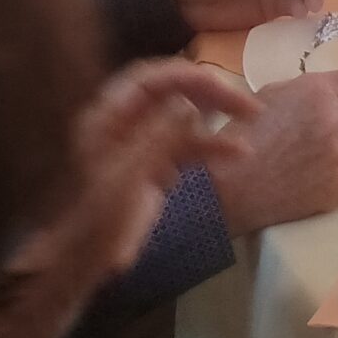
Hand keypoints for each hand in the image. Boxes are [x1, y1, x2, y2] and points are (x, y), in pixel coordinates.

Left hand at [55, 61, 257, 271]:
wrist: (85, 263)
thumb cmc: (99, 222)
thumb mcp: (128, 178)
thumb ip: (158, 138)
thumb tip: (189, 101)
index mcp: (107, 118)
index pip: (148, 79)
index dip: (186, 74)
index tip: (222, 84)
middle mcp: (124, 122)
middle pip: (171, 91)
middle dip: (210, 93)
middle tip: (246, 103)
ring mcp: (141, 142)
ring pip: (183, 115)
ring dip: (218, 116)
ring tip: (252, 118)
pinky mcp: (155, 162)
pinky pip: (186, 143)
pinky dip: (211, 145)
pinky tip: (238, 152)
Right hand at [205, 70, 337, 235]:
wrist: (229, 189)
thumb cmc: (241, 139)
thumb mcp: (269, 96)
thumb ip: (307, 91)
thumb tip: (331, 94)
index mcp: (317, 90)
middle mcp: (337, 117)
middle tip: (318, 136)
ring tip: (308, 161)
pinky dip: (337, 176)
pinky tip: (310, 180)